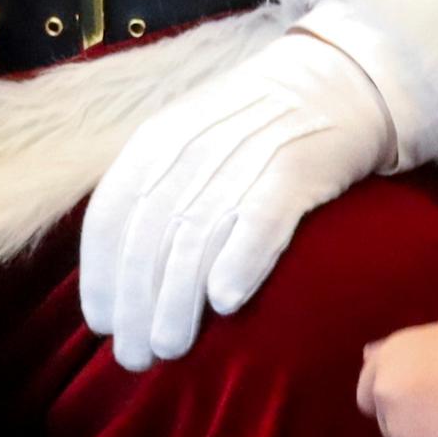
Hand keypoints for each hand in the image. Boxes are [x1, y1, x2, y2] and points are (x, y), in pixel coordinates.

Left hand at [79, 28, 398, 369]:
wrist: (337, 80)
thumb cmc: (255, 125)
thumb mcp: (191, 141)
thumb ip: (158, 192)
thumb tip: (123, 273)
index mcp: (156, 141)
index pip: (110, 215)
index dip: (100, 274)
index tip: (101, 324)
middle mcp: (191, 149)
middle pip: (148, 237)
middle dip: (135, 304)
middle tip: (135, 357)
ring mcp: (243, 156)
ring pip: (195, 238)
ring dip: (177, 300)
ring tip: (171, 347)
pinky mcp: (295, 167)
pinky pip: (259, 219)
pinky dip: (240, 260)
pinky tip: (227, 302)